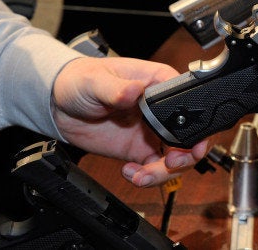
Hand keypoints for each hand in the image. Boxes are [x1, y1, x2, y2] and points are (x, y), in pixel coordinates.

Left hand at [51, 57, 207, 186]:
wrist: (59, 105)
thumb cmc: (81, 79)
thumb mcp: (96, 81)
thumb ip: (116, 89)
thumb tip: (134, 91)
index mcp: (160, 84)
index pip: (192, 103)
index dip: (198, 125)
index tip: (191, 143)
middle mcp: (162, 110)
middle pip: (192, 135)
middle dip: (188, 154)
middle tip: (172, 163)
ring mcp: (153, 131)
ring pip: (177, 157)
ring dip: (165, 172)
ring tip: (144, 175)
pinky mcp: (140, 149)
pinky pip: (155, 169)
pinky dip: (148, 178)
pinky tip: (131, 173)